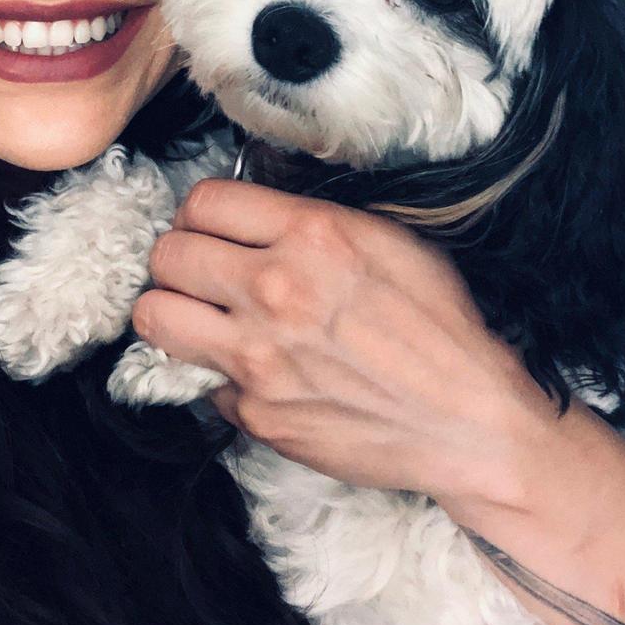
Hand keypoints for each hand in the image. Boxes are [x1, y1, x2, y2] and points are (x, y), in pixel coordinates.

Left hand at [132, 178, 551, 507]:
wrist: (470, 422)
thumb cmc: (442, 327)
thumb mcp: (390, 241)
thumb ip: (312, 223)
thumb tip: (249, 220)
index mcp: (312, 235)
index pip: (203, 201)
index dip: (202, 212)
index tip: (214, 227)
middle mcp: (274, 290)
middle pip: (166, 255)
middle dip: (178, 257)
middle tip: (202, 270)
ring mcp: (257, 357)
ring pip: (154, 315)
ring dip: (172, 309)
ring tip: (201, 315)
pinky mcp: (255, 413)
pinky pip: (201, 380)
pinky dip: (219, 375)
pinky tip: (256, 372)